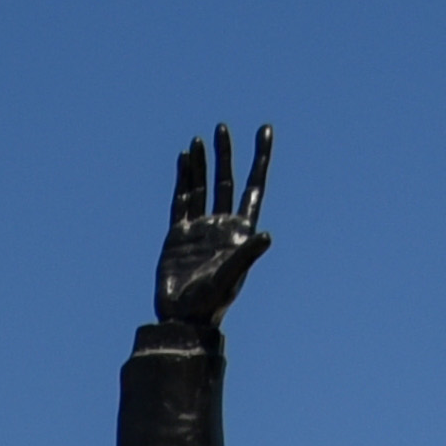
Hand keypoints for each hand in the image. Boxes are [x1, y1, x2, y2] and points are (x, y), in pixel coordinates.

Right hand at [154, 119, 274, 329]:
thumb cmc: (211, 301)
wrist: (182, 317)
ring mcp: (200, 227)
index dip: (260, 159)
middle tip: (223, 128)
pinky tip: (182, 160)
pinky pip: (181, 200)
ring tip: (199, 139)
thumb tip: (267, 236)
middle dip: (225, 154)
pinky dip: (182, 179)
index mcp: (240, 231)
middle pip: (226, 180)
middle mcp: (222, 224)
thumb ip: (247, 255)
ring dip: (201, 163)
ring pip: (201, 186)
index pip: (254, 187)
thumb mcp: (232, 276)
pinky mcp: (178, 234)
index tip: (264, 131)